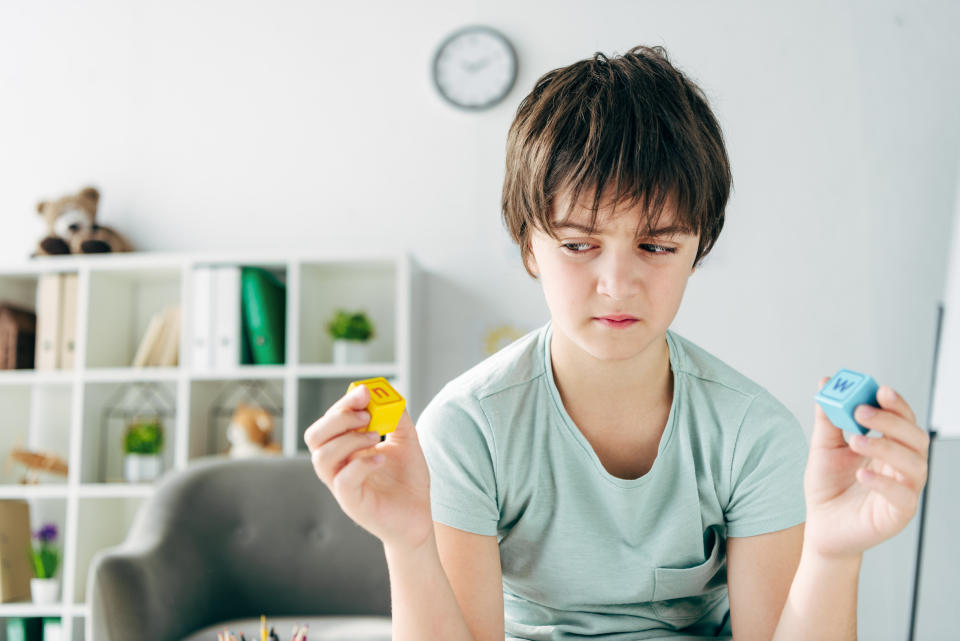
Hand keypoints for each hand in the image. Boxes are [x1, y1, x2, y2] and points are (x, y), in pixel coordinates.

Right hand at [303, 384, 432, 550]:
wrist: (420, 517)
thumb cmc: (408, 480)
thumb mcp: (406, 440)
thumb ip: (397, 417)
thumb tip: (388, 394)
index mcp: (345, 449)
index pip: (329, 421)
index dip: (343, 404)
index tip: (364, 392)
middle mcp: (338, 466)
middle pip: (314, 436)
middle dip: (338, 418)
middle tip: (365, 413)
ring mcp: (342, 486)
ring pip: (322, 457)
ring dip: (349, 439)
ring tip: (376, 436)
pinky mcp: (353, 504)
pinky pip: (343, 482)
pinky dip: (360, 464)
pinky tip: (381, 459)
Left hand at [802, 377, 929, 559]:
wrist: (821, 528)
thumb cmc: (827, 487)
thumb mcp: (823, 448)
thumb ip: (827, 419)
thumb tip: (825, 382)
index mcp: (889, 446)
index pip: (903, 419)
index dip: (896, 403)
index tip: (879, 389)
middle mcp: (902, 466)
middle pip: (915, 438)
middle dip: (891, 420)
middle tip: (862, 410)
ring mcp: (905, 490)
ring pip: (913, 464)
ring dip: (885, 447)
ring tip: (855, 440)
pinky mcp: (899, 514)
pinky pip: (902, 495)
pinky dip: (884, 482)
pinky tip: (862, 473)